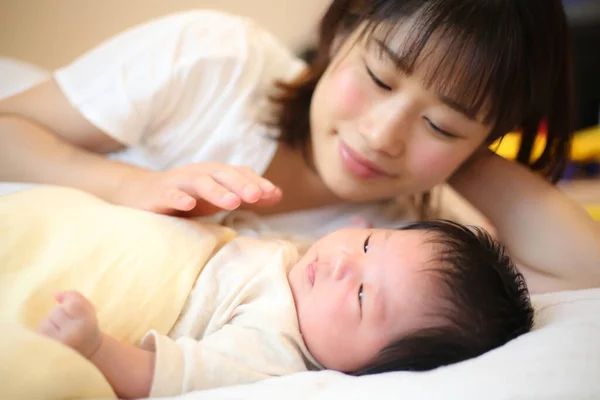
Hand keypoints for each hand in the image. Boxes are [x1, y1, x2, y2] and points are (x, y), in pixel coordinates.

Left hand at [37, 291, 102, 358]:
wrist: (88, 351)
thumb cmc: (86, 325)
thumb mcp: (88, 308)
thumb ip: (74, 296)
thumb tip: (54, 294)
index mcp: (86, 322)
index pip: (73, 303)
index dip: (69, 300)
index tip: (71, 306)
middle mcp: (73, 333)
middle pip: (56, 311)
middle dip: (60, 313)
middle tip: (69, 322)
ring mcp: (59, 343)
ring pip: (45, 322)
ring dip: (50, 323)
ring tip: (60, 330)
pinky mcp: (48, 350)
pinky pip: (39, 333)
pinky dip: (44, 332)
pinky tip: (54, 337)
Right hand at [113, 162, 281, 216]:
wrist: (140, 195)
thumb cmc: (186, 197)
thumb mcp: (218, 197)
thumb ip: (245, 195)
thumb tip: (277, 194)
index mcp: (214, 174)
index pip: (239, 174)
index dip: (256, 182)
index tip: (273, 195)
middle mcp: (198, 174)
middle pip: (222, 174)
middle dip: (241, 184)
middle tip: (257, 197)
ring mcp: (178, 183)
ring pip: (199, 182)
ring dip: (217, 191)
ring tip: (233, 203)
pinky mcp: (158, 195)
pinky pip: (169, 195)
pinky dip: (179, 198)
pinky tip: (189, 205)